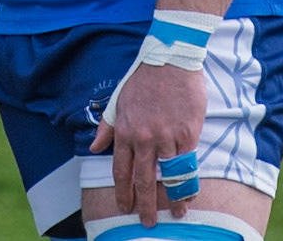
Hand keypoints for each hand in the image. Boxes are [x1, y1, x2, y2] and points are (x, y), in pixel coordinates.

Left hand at [90, 63, 206, 226]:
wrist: (170, 60)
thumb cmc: (143, 79)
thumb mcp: (118, 99)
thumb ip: (107, 126)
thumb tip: (93, 146)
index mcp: (125, 130)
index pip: (121, 169)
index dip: (122, 191)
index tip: (124, 207)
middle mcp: (144, 137)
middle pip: (143, 180)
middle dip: (144, 204)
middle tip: (146, 222)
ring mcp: (166, 137)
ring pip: (168, 177)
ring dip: (171, 200)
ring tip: (174, 215)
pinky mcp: (187, 134)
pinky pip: (187, 166)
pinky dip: (188, 184)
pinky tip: (189, 195)